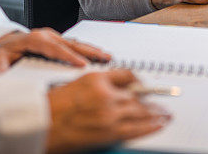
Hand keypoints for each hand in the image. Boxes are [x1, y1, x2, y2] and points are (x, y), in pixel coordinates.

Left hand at [0, 28, 110, 71]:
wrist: (5, 42)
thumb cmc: (4, 51)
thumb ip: (0, 64)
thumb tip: (1, 71)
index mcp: (35, 39)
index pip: (56, 49)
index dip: (70, 57)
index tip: (82, 64)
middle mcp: (47, 35)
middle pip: (70, 44)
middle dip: (89, 51)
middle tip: (104, 58)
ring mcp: (53, 36)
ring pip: (75, 43)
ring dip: (91, 49)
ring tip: (107, 56)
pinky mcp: (57, 40)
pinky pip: (73, 45)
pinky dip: (86, 49)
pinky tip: (97, 54)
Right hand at [46, 69, 169, 152]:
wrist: (42, 125)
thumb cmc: (54, 105)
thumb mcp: (78, 83)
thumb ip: (100, 82)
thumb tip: (121, 85)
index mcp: (97, 79)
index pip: (128, 74)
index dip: (139, 80)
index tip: (144, 83)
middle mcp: (106, 95)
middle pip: (138, 94)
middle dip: (152, 98)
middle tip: (164, 99)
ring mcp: (109, 115)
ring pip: (141, 111)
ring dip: (157, 112)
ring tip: (166, 114)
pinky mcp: (110, 133)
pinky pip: (137, 128)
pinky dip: (151, 126)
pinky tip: (159, 124)